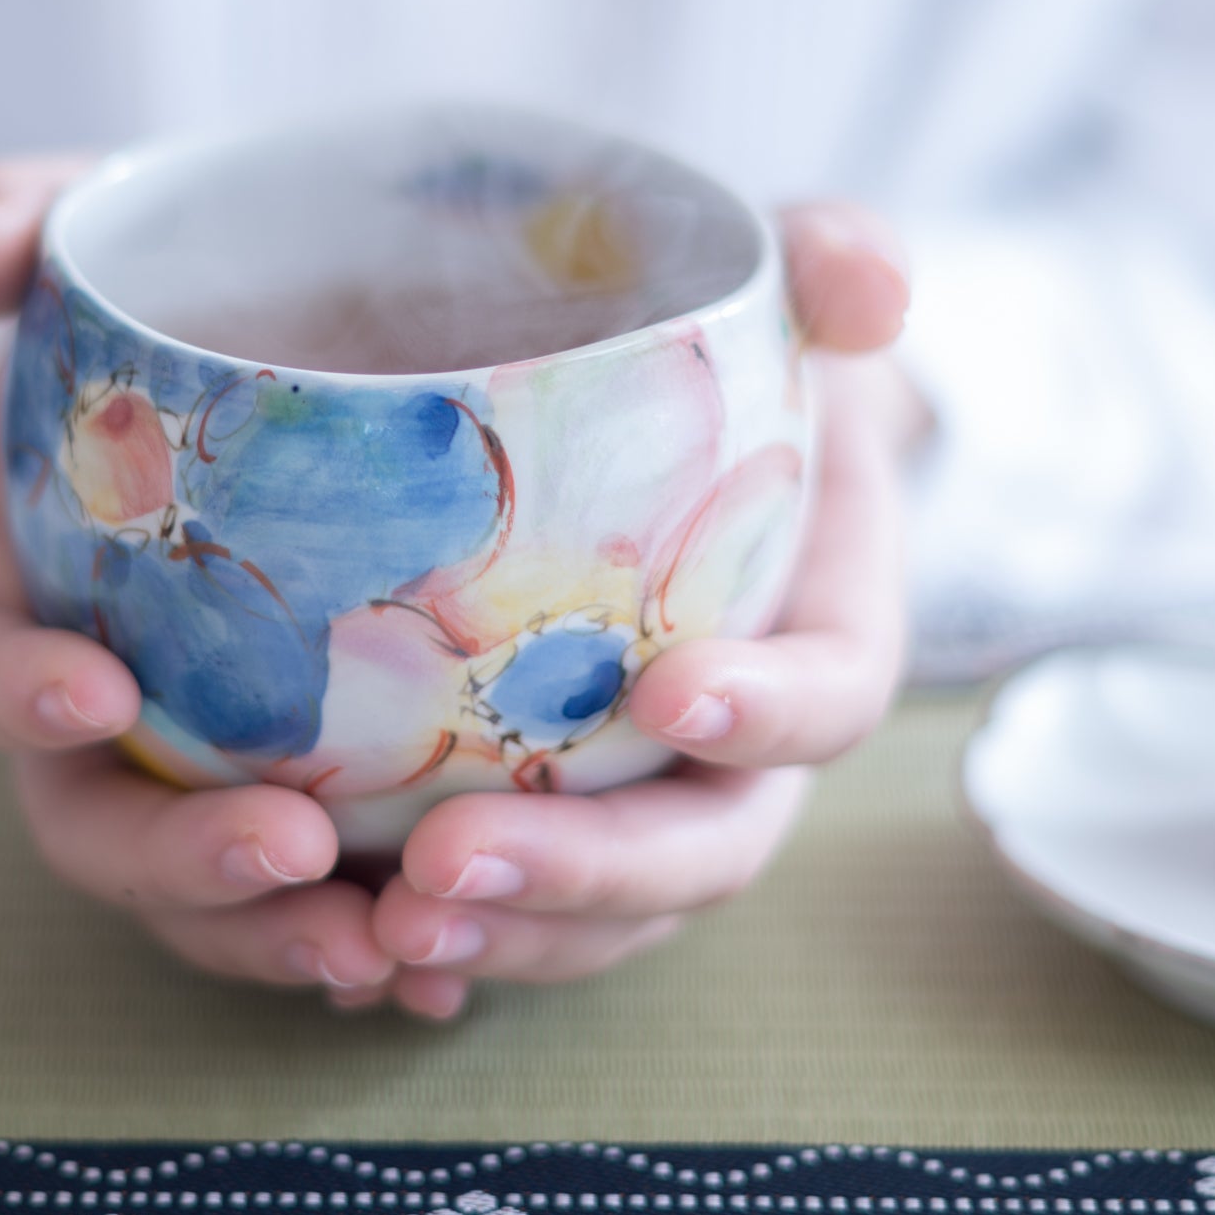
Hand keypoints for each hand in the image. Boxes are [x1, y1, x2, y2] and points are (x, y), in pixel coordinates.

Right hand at [0, 159, 395, 1000]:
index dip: (9, 696)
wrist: (322, 328)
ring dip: (277, 936)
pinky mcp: (300, 782)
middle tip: (294, 859)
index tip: (102, 694)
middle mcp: (92, 691)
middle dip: (174, 860)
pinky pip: (313, 891)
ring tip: (386, 952)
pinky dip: (366, 937)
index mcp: (12, 579)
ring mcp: (196, 751)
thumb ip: (14, 217)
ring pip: (202, 884)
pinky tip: (447, 975)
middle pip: (90, 818)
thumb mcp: (104, 223)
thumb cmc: (191, 280)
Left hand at [370, 205, 915, 1019]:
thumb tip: (868, 283)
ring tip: (382, 928)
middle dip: (586, 876)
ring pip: (598, 915)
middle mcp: (738, 752)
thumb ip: (835, 267)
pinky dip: (447, 947)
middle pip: (696, 853)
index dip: (769, 712)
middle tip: (448, 863)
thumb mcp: (783, 296)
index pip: (826, 701)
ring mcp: (640, 800)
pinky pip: (513, 914)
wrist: (663, 433)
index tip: (666, 688)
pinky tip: (347, 947)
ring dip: (500, 937)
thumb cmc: (731, 371)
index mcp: (820, 637)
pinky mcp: (546, 817)